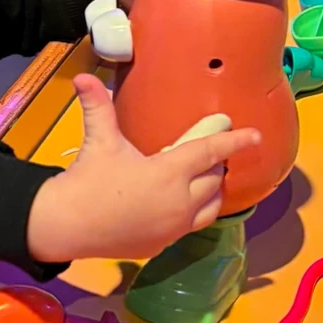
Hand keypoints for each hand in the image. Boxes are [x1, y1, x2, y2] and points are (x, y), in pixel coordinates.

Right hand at [27, 74, 260, 262]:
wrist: (66, 226)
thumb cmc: (86, 180)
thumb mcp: (98, 141)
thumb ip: (97, 106)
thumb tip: (83, 78)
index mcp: (169, 173)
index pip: (211, 153)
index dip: (234, 141)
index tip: (256, 136)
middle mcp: (180, 202)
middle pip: (214, 179)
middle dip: (216, 164)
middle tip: (209, 151)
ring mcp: (172, 228)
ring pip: (210, 207)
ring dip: (212, 191)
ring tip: (203, 178)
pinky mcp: (161, 245)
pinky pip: (190, 226)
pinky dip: (194, 212)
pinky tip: (180, 203)